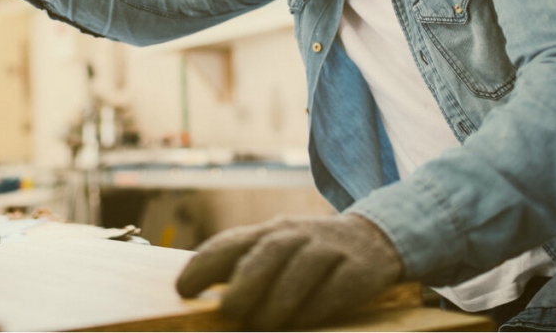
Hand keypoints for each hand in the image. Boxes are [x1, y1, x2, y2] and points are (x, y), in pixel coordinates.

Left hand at [176, 213, 402, 330]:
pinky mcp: (358, 269)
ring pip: (302, 268)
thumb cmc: (306, 255)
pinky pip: (337, 286)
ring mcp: (329, 249)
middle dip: (245, 281)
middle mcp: (297, 235)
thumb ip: (241, 271)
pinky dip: (318, 304)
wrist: (372, 238)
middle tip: (227, 311)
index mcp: (268, 232)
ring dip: (279, 299)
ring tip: (262, 324)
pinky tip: (304, 321)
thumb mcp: (274, 252)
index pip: (231, 242)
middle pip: (269, 251)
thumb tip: (199, 304)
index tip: (183, 288)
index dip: (205, 263)